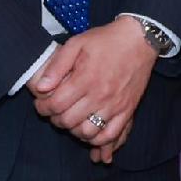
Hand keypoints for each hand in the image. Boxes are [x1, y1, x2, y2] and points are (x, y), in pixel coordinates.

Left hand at [31, 20, 157, 162]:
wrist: (139, 39)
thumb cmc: (106, 40)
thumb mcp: (76, 43)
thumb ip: (57, 66)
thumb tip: (41, 87)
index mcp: (85, 79)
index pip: (56, 105)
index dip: (43, 108)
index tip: (41, 104)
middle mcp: (100, 95)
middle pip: (69, 121)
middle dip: (55, 119)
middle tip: (54, 112)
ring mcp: (115, 105)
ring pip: (87, 133)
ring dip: (74, 131)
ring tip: (70, 120)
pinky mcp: (127, 110)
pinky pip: (111, 135)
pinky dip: (98, 140)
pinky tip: (90, 134)